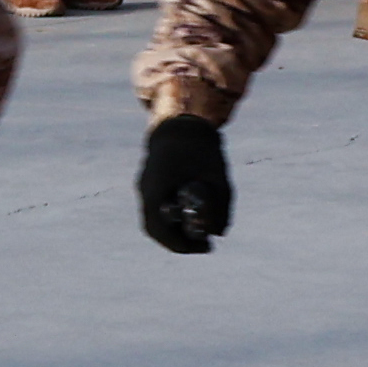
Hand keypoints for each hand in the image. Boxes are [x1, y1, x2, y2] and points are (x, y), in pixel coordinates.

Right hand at [137, 113, 234, 253]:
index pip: (161, 230)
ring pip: (153, 219)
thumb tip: (221, 232)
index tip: (204, 248)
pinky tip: (189, 219)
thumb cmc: (199, 145)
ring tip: (197, 236)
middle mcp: (146, 189)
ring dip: (172, 231)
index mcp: (157, 189)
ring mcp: (145, 184)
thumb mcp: (217, 174)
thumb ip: (222, 204)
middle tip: (202, 246)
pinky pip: (156, 208)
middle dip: (177, 242)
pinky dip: (170, 219)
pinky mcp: (149, 180)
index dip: (182, 245)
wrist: (180, 118)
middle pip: (154, 228)